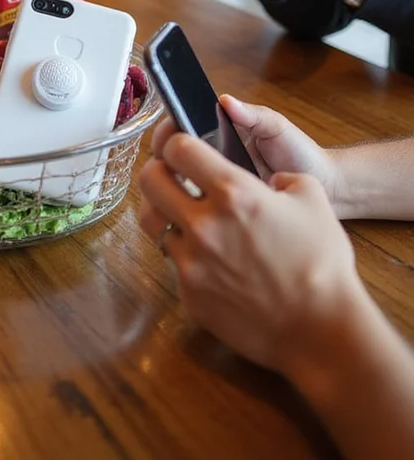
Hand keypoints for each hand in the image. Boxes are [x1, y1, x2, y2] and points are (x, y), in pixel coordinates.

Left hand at [139, 133, 364, 375]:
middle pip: (150, 180)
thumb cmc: (322, 263)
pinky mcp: (189, 295)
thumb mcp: (313, 198)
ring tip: (177, 212)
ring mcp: (192, 262)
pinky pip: (172, 262)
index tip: (182, 147)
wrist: (321, 330)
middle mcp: (204, 224)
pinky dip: (183, 253)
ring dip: (160, 210)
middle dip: (157, 170)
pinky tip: (205, 256)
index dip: (176, 142)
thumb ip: (284, 179)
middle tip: (169, 174)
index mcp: (234, 192)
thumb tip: (270, 182)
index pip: (178, 149)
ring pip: (150, 221)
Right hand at [152, 95, 337, 197]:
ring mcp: (219, 182)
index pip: (186, 127)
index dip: (171, 130)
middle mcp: (216, 157)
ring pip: (184, 179)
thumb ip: (253, 114)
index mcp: (224, 132)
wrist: (326, 189)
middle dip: (168, 154)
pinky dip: (194, 201)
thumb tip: (225, 100)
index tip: (166, 135)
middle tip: (168, 160)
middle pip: (178, 154)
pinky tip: (194, 203)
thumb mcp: (277, 128)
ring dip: (178, 179)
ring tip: (179, 181)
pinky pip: (202, 202)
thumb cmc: (302, 154)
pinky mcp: (226, 205)